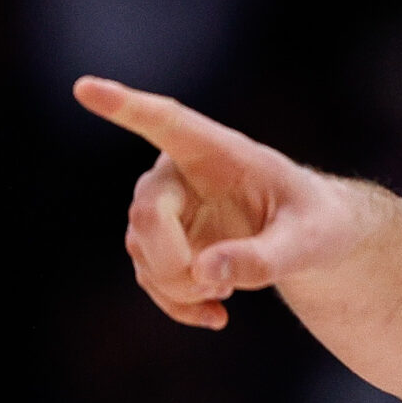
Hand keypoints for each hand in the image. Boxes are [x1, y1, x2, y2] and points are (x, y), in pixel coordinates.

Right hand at [79, 76, 366, 329]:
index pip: (166, 122)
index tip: (85, 86)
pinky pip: (150, 278)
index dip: (125, 106)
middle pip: (147, 213)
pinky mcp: (161, 244)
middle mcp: (178, 173)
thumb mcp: (310, 242)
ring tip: (229, 293)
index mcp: (217, 151)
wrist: (309, 240)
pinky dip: (180, 304)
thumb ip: (265, 257)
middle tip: (217, 287)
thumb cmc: (316, 223)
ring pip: (143, 251)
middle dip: (175, 261)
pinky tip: (217, 316)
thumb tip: (204, 272)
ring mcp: (164, 209)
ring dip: (181, 287)